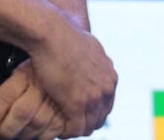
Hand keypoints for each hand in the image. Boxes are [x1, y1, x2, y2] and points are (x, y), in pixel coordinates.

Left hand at [0, 61, 65, 139]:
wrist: (67, 58)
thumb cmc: (39, 72)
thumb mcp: (20, 73)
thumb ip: (6, 95)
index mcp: (26, 74)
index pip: (5, 95)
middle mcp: (43, 84)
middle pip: (22, 113)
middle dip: (7, 131)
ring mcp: (58, 96)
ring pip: (38, 124)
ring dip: (24, 136)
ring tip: (17, 136)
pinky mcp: (72, 109)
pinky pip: (54, 130)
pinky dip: (43, 137)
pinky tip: (37, 133)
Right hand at [3, 20, 116, 138]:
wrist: (53, 33)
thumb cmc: (65, 37)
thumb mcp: (92, 48)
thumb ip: (97, 62)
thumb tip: (96, 63)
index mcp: (111, 77)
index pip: (107, 106)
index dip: (93, 113)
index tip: (80, 115)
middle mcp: (106, 88)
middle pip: (100, 118)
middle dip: (85, 123)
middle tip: (70, 124)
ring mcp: (93, 97)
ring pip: (88, 127)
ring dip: (75, 129)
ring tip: (62, 128)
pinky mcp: (77, 104)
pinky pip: (75, 129)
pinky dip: (66, 132)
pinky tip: (57, 129)